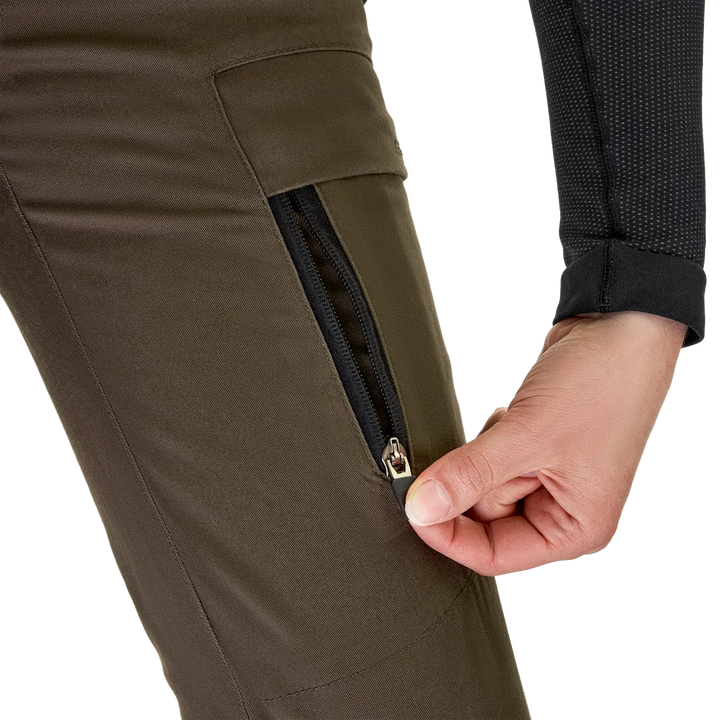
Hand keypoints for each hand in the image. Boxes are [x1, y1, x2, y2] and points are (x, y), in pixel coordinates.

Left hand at [404, 311, 685, 574]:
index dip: (450, 536)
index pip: (494, 555)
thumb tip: (423, 508)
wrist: (618, 328)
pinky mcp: (533, 449)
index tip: (416, 508)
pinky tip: (515, 413)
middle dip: (477, 475)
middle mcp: (561, 510)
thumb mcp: (528, 436)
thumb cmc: (603, 385)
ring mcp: (547, 478)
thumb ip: (469, 475)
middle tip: (498, 440)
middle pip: (485, 517)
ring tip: (516, 421)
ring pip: (482, 484)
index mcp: (575, 528)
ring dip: (485, 450)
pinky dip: (491, 435)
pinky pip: (489, 456)